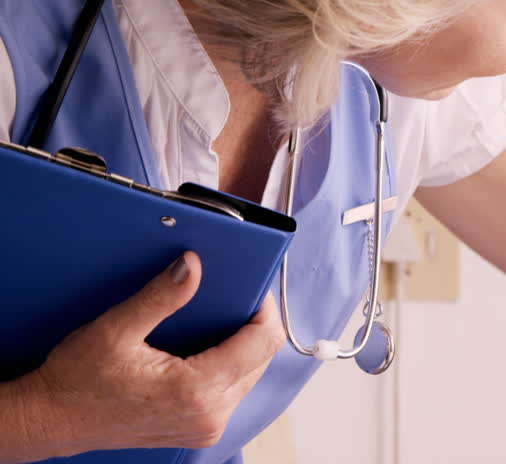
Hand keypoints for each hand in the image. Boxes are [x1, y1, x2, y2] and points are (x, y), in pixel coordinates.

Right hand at [18, 251, 284, 455]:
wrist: (51, 420)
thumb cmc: (76, 381)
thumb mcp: (115, 330)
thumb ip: (161, 296)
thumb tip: (193, 265)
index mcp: (197, 390)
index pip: (262, 341)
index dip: (263, 308)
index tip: (251, 286)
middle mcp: (210, 414)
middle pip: (263, 357)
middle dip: (254, 323)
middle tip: (234, 297)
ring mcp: (206, 427)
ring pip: (252, 374)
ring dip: (243, 345)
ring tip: (220, 319)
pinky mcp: (199, 430)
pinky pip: (233, 391)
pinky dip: (230, 366)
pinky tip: (209, 347)